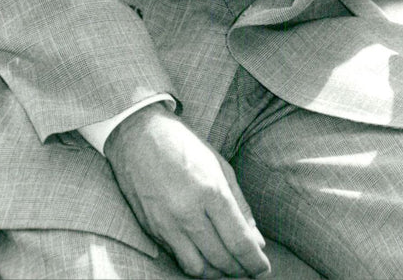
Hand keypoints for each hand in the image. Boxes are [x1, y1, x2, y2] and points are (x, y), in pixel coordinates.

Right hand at [105, 102, 269, 277]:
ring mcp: (167, 224)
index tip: (264, 269)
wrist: (138, 136)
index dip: (254, 261)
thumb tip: (256, 240)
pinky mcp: (152, 231)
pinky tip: (208, 258)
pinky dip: (196, 265)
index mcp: (210, 190)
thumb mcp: (219, 165)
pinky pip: (178, 259)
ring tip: (230, 268)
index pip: (238, 239)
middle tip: (251, 270)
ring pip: (198, 268)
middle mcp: (188, 212)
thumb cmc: (183, 145)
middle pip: (220, 258)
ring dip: (218, 274)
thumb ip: (239, 204)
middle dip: (240, 270)